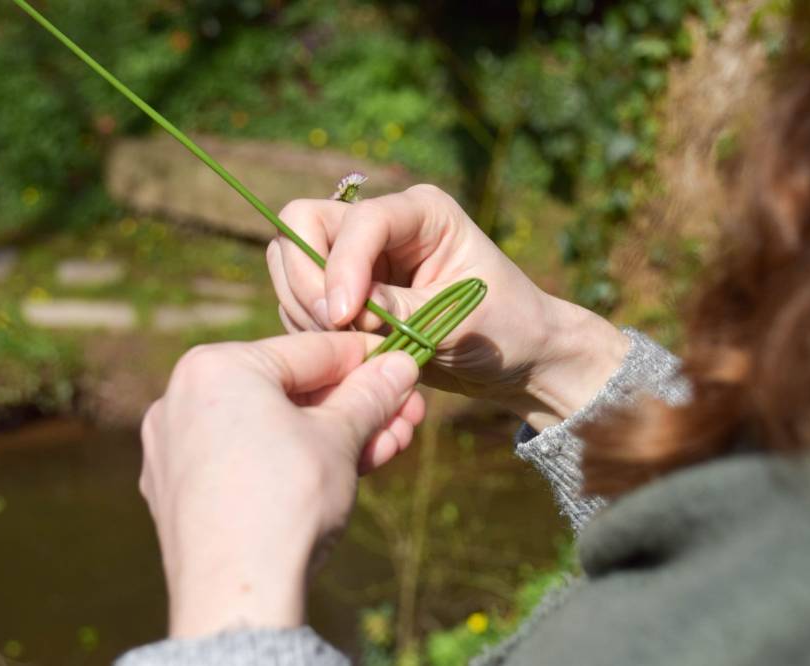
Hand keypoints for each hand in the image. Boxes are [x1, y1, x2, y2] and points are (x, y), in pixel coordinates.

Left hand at [139, 333, 423, 637]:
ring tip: (386, 447)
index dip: (367, 360)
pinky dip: (291, 460)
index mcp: (216, 365)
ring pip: (271, 427)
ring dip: (333, 436)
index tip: (404, 366)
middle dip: (355, 407)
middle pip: (290, 391)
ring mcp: (175, 446)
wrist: (238, 593)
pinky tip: (340, 471)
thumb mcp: (341, 437)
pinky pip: (245, 457)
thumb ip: (371, 394)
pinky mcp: (179, 490)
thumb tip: (402, 363)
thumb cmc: (287, 499)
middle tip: (404, 415)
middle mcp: (182, 397)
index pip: (310, 351)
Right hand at [268, 184, 627, 429]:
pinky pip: (300, 300)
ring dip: (307, 310)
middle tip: (333, 331)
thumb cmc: (507, 328)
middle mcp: (383, 224)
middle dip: (308, 281)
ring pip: (291, 263)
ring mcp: (359, 256)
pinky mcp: (347, 290)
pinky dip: (310, 329)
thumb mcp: (458, 320)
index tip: (342, 317)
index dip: (340, 266)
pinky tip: (348, 356)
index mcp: (421, 211)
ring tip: (353, 351)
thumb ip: (399, 311)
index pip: (359, 222)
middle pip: (303, 224)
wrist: (518, 358)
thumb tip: (342, 311)